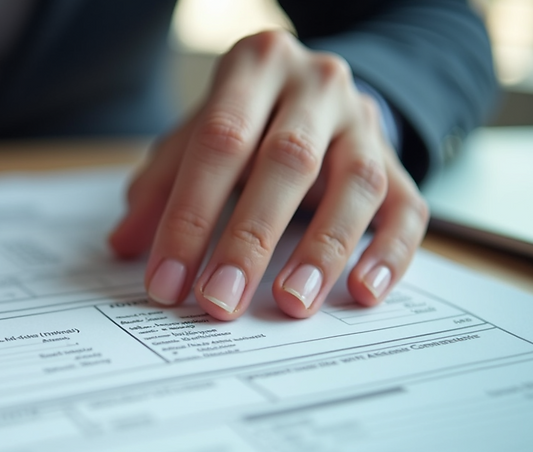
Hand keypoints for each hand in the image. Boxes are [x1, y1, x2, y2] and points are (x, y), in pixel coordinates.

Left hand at [109, 30, 427, 319]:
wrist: (313, 93)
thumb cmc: (243, 121)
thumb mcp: (194, 137)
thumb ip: (159, 186)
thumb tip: (124, 245)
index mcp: (256, 67)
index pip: (219, 141)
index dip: (189, 216)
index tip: (167, 281)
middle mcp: (317, 86)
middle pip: (287, 160)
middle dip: (249, 239)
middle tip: (221, 300)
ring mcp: (365, 123)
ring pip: (357, 184)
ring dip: (323, 250)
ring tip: (291, 304)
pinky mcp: (400, 163)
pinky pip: (408, 209)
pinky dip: (389, 254)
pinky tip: (362, 293)